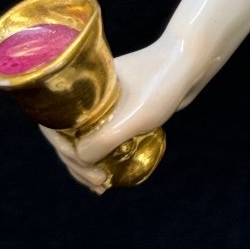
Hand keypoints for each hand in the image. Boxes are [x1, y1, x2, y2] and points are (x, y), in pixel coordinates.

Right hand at [40, 39, 185, 193]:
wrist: (194, 62)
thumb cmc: (162, 84)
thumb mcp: (132, 117)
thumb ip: (103, 140)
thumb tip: (80, 159)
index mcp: (83, 89)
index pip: (55, 123)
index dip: (64, 151)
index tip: (86, 169)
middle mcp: (91, 93)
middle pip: (70, 133)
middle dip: (78, 162)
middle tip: (98, 184)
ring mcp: (109, 100)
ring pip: (89, 134)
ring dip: (90, 162)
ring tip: (100, 187)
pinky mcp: (127, 106)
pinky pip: (108, 133)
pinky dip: (106, 152)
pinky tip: (112, 171)